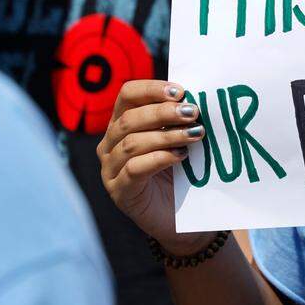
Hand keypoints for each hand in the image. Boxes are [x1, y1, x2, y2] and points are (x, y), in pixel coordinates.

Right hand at [98, 80, 212, 255]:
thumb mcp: (178, 139)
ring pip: (132, 143)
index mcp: (122, 123)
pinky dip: (159, 158)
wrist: (180, 215)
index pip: (127, 95)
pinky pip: (134, 169)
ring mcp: (110, 169)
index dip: (152, 89)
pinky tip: (180, 156)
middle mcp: (110, 144)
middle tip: (193, 112)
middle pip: (129, 119)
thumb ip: (178, 119)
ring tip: (194, 134)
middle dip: (164, 112)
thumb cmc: (179, 171)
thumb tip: (195, 97)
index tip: (181, 91)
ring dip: (167, 135)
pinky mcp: (119, 191)